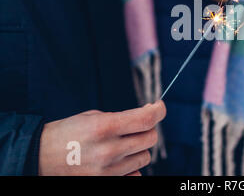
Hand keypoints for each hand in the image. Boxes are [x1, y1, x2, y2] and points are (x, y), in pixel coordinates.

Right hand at [38, 101, 165, 175]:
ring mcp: (108, 170)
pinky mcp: (106, 182)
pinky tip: (119, 159)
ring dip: (139, 148)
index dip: (159, 110)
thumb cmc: (66, 133)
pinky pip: (135, 175)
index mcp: (104, 127)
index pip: (146, 119)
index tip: (159, 106)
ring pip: (145, 157)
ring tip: (123, 143)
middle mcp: (109, 150)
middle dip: (148, 128)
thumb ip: (121, 118)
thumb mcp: (92, 117)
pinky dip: (132, 167)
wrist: (39, 158)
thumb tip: (148, 116)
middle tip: (136, 125)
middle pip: (150, 138)